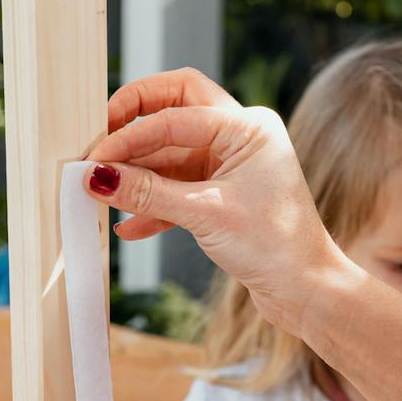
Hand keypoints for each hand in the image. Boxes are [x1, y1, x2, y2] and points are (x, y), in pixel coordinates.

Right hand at [89, 69, 359, 336]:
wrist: (305, 290)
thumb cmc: (275, 247)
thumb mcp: (204, 215)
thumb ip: (148, 193)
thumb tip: (97, 176)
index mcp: (248, 127)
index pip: (176, 113)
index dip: (130, 135)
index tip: (96, 158)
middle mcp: (241, 137)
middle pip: (175, 110)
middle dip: (134, 125)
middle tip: (98, 143)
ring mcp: (231, 165)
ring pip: (172, 153)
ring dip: (139, 173)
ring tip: (101, 191)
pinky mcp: (222, 195)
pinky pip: (178, 188)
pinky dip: (153, 204)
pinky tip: (126, 225)